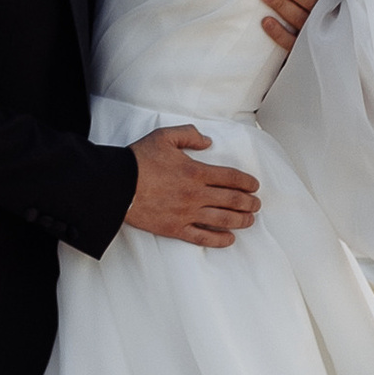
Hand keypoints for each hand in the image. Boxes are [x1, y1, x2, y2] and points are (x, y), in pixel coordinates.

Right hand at [126, 123, 260, 247]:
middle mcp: (196, 194)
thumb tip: (208, 141)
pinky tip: (229, 239)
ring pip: (222, 219)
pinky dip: (219, 239)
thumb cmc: (139, 160)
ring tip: (249, 220)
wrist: (116, 185)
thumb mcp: (165, 136)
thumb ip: (190, 135)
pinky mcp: (175, 228)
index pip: (231, 177)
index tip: (254, 186)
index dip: (247, 182)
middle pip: (232, 200)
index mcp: (196, 171)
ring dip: (240, 220)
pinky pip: (202, 236)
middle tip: (256, 204)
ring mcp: (186, 213)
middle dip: (249, 203)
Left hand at [259, 0, 340, 52]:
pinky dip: (278, 33)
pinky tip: (266, 21)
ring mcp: (318, 36)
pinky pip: (291, 43)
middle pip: (313, 3)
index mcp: (341, 4)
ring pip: (300, 20)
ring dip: (282, 6)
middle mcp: (331, 20)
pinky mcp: (304, 51)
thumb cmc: (327, 9)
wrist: (329, 51)